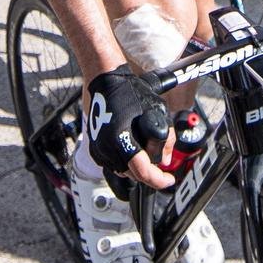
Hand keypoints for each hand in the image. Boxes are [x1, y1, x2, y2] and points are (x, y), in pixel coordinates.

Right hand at [85, 65, 174, 188]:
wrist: (106, 81)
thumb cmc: (131, 92)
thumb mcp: (158, 111)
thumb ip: (166, 139)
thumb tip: (165, 161)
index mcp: (122, 140)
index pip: (143, 172)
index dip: (159, 180)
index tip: (169, 180)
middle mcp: (107, 148)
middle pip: (133, 174)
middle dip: (149, 172)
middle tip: (160, 162)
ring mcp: (98, 149)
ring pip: (122, 170)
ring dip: (135, 166)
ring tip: (145, 150)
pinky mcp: (94, 147)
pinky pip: (112, 162)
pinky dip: (124, 159)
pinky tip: (132, 146)